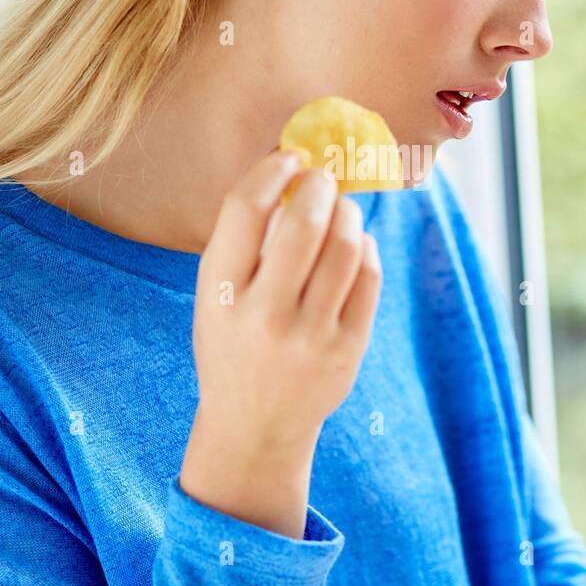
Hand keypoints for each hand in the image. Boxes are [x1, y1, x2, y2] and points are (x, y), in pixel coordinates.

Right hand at [181, 148, 382, 536]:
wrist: (254, 428)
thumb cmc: (234, 344)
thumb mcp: (217, 297)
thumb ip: (244, 242)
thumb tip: (294, 170)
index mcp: (220, 294)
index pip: (245, 209)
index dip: (272, 170)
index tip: (289, 156)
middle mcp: (264, 316)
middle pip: (305, 223)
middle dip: (319, 185)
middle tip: (322, 178)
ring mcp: (310, 336)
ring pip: (346, 246)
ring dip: (347, 212)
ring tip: (340, 209)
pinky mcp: (347, 350)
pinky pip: (368, 277)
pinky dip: (365, 248)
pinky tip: (355, 245)